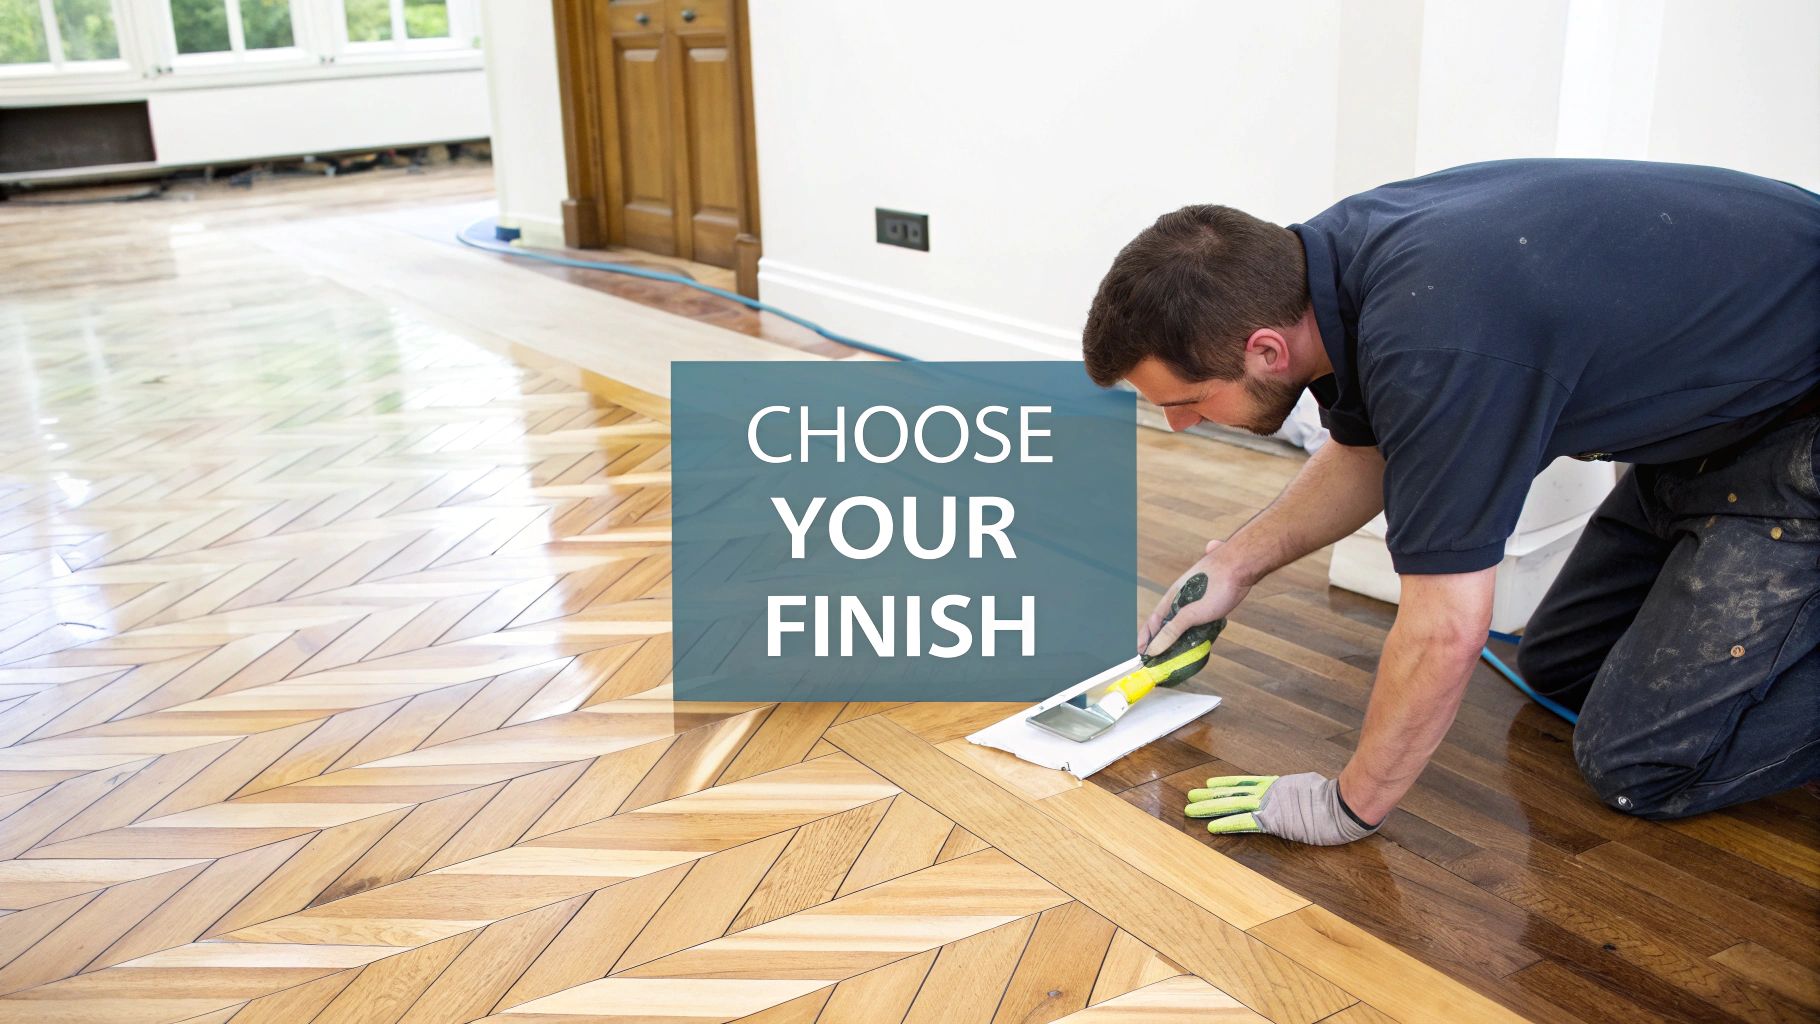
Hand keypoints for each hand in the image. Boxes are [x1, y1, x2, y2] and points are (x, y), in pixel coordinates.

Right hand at [1140, 539, 1250, 656]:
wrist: (1243, 564)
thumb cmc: (1218, 584)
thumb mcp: (1192, 613)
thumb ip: (1173, 630)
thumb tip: (1153, 648)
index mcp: (1173, 597)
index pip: (1153, 621)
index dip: (1146, 637)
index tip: (1143, 654)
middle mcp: (1183, 597)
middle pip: (1168, 621)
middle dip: (1162, 640)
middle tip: (1161, 659)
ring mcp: (1198, 598)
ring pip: (1185, 621)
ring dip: (1181, 637)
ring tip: (1180, 654)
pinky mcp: (1212, 600)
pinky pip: (1200, 620)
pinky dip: (1197, 631)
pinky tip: (1202, 639)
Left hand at [1184, 773, 1378, 845]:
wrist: (1344, 803)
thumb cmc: (1336, 798)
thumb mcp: (1312, 787)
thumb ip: (1300, 790)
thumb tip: (1303, 791)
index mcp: (1278, 785)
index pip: (1246, 784)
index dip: (1227, 785)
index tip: (1211, 785)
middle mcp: (1269, 792)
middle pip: (1233, 793)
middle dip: (1210, 796)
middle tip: (1190, 796)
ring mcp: (1270, 805)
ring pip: (1232, 805)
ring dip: (1210, 808)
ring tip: (1191, 809)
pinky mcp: (1273, 820)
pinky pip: (1245, 822)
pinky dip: (1227, 824)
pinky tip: (1211, 827)